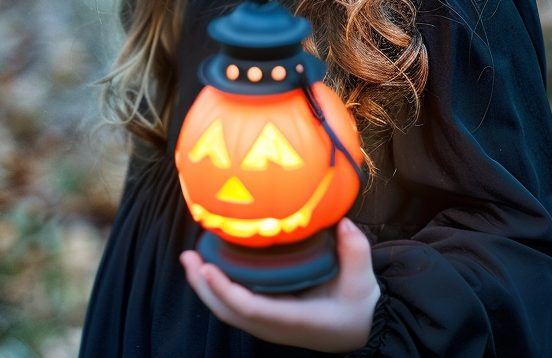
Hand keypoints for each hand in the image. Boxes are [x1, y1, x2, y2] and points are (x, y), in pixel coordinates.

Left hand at [180, 218, 379, 352]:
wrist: (362, 329)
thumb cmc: (359, 305)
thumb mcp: (362, 280)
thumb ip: (355, 251)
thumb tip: (341, 222)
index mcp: (297, 320)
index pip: (252, 309)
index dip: (225, 290)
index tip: (207, 267)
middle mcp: (277, 327)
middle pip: (229, 312)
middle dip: (204, 286)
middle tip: (188, 256)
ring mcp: (269, 325)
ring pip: (227, 312)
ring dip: (205, 287)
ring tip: (190, 258)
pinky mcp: (267, 318)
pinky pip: (235, 307)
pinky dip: (217, 288)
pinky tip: (208, 267)